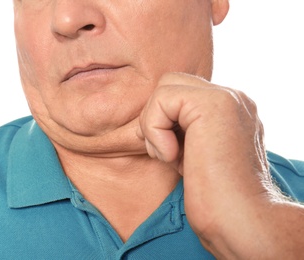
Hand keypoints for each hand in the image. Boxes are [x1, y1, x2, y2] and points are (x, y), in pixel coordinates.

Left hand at [137, 72, 302, 258]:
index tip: (171, 154)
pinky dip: (155, 129)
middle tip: (167, 152)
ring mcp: (227, 97)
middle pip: (171, 84)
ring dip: (154, 125)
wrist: (238, 218)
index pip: (180, 96)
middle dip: (156, 118)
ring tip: (172, 156)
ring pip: (165, 87)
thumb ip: (178, 129)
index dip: (163, 122)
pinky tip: (173, 156)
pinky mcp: (213, 104)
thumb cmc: (213, 195)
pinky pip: (161, 99)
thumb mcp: (190, 153)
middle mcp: (232, 98)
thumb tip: (146, 121)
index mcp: (230, 110)